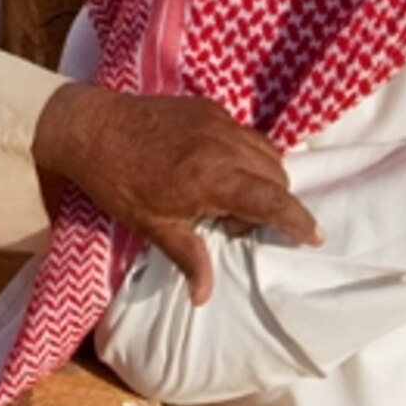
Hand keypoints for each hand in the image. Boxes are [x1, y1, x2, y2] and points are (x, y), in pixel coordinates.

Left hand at [32, 82, 316, 302]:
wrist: (90, 128)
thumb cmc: (118, 181)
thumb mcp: (153, 225)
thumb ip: (188, 257)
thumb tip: (204, 297)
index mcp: (213, 178)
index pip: (273, 200)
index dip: (298, 220)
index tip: (315, 237)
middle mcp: (223, 145)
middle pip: (277, 175)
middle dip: (275, 202)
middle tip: (241, 225)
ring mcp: (217, 122)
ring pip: (266, 151)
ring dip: (264, 176)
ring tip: (231, 199)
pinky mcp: (208, 108)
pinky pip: (245, 134)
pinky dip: (246, 154)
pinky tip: (219, 171)